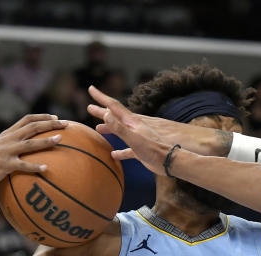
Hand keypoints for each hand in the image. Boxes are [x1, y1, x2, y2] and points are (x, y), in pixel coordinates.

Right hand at [0, 114, 66, 193]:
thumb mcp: (2, 149)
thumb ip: (16, 144)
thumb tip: (35, 145)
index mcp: (8, 134)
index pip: (27, 119)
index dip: (42, 117)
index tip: (56, 117)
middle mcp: (8, 139)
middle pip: (32, 127)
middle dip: (49, 124)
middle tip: (66, 124)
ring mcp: (6, 151)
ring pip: (30, 144)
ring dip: (46, 141)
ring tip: (60, 139)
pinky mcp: (5, 165)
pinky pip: (23, 166)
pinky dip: (35, 167)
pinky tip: (46, 169)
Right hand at [87, 86, 227, 162]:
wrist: (171, 161)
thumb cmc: (154, 149)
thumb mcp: (134, 137)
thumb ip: (120, 127)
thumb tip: (106, 113)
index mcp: (132, 122)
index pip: (114, 106)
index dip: (101, 97)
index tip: (91, 88)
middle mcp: (134, 128)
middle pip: (115, 117)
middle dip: (102, 111)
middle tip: (89, 107)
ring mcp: (138, 139)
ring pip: (120, 132)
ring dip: (109, 128)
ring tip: (98, 128)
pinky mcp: (142, 151)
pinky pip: (127, 149)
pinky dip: (120, 151)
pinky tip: (114, 154)